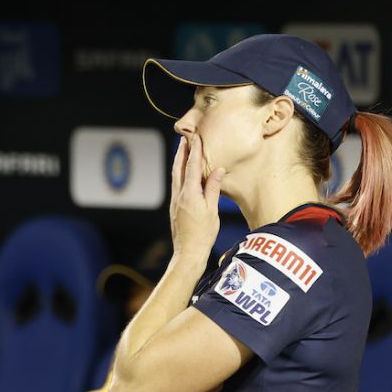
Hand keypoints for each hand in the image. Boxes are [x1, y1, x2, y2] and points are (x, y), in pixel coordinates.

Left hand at [169, 135, 223, 262]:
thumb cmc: (203, 235)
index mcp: (189, 195)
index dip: (194, 151)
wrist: (188, 253)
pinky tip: (182, 172)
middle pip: (178, 168)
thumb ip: (213, 189)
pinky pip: (176, 185)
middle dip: (182, 152)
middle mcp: (178, 196)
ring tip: (182, 150)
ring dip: (178, 161)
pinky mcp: (174, 207)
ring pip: (175, 176)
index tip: (196, 138)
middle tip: (185, 138)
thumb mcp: (212, 211)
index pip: (191, 167)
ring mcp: (174, 202)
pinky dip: (179, 173)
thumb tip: (217, 170)